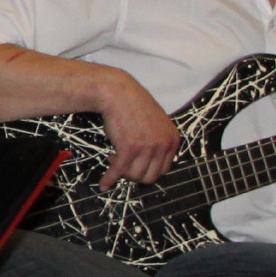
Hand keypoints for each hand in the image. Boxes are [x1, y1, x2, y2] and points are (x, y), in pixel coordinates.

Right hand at [96, 72, 180, 186]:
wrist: (118, 92)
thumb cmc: (132, 105)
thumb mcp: (155, 123)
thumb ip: (157, 142)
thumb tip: (148, 162)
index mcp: (172, 139)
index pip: (163, 169)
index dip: (147, 170)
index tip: (134, 165)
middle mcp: (163, 145)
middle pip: (151, 176)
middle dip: (134, 175)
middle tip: (123, 164)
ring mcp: (147, 147)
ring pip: (136, 176)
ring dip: (122, 172)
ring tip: (112, 158)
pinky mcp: (129, 148)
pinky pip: (120, 171)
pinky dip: (110, 179)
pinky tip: (104, 184)